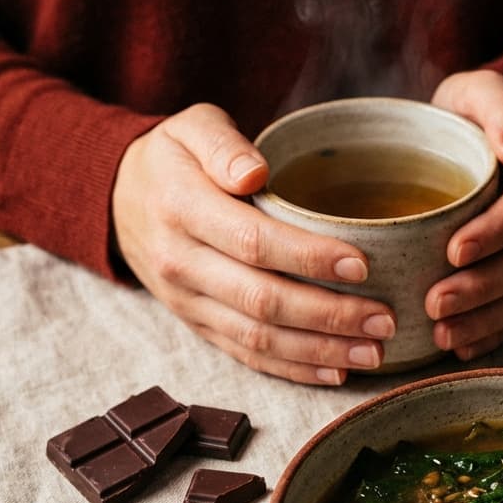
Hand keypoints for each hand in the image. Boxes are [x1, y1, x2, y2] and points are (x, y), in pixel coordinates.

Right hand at [111, 103, 396, 383]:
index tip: (362, 266)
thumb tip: (253, 173)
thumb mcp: (192, 128)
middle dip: (329, 316)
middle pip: (262, 300)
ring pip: (257, 338)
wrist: (119, 201)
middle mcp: (181, 262)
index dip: (310, 258)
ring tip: (372, 352)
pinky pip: (246, 355)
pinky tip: (336, 373)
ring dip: (320, 352)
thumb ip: (223, 145)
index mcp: (181, 207)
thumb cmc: (176, 160)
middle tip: (383, 320)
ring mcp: (187, 301)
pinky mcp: (198, 325)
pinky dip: (293, 370)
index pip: (253, 240)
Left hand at [427, 71, 502, 358]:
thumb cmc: (474, 111)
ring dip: (487, 318)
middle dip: (484, 287)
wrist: (486, 134)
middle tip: (436, 304)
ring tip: (443, 335)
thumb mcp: (482, 91)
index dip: (495, 233)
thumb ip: (501, 110)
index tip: (454, 251)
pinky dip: (493, 331)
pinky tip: (461, 348)